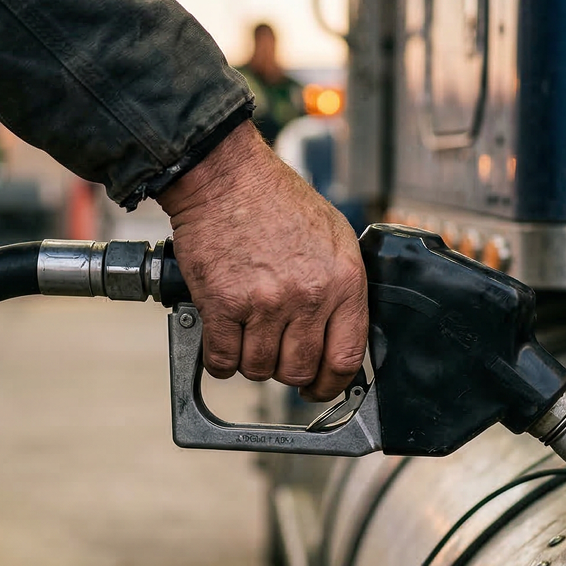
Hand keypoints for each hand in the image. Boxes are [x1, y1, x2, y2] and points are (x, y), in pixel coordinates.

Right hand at [156, 120, 366, 400]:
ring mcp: (263, 303)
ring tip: (249, 336)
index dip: (331, 384)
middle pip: (298, 370)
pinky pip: (222, 359)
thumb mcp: (336, 236)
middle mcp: (307, 296)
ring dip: (252, 362)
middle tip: (277, 355)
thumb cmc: (278, 201)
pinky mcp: (222, 304)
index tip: (320, 387)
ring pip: (259, 369)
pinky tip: (224, 339)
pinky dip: (220, 359)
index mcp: (342, 281)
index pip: (345, 358)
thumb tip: (343, 333)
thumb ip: (344, 287)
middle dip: (287, 372)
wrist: (227, 177)